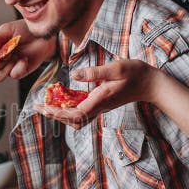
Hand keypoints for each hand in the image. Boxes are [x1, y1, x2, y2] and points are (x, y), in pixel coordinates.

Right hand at [0, 20, 56, 81]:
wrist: (42, 36)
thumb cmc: (22, 30)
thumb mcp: (6, 29)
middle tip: (3, 53)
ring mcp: (5, 68)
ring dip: (5, 67)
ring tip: (14, 55)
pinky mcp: (17, 72)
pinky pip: (13, 76)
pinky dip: (19, 66)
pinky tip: (24, 58)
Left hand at [36, 59, 158, 127]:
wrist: (150, 83)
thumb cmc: (135, 73)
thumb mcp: (116, 68)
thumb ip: (95, 72)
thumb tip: (74, 75)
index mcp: (101, 100)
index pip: (77, 114)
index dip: (60, 114)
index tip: (46, 108)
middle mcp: (99, 106)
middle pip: (74, 120)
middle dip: (55, 115)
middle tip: (38, 107)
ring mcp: (100, 106)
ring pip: (77, 118)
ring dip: (61, 113)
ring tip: (45, 105)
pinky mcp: (101, 103)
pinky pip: (82, 110)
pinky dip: (69, 108)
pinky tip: (61, 99)